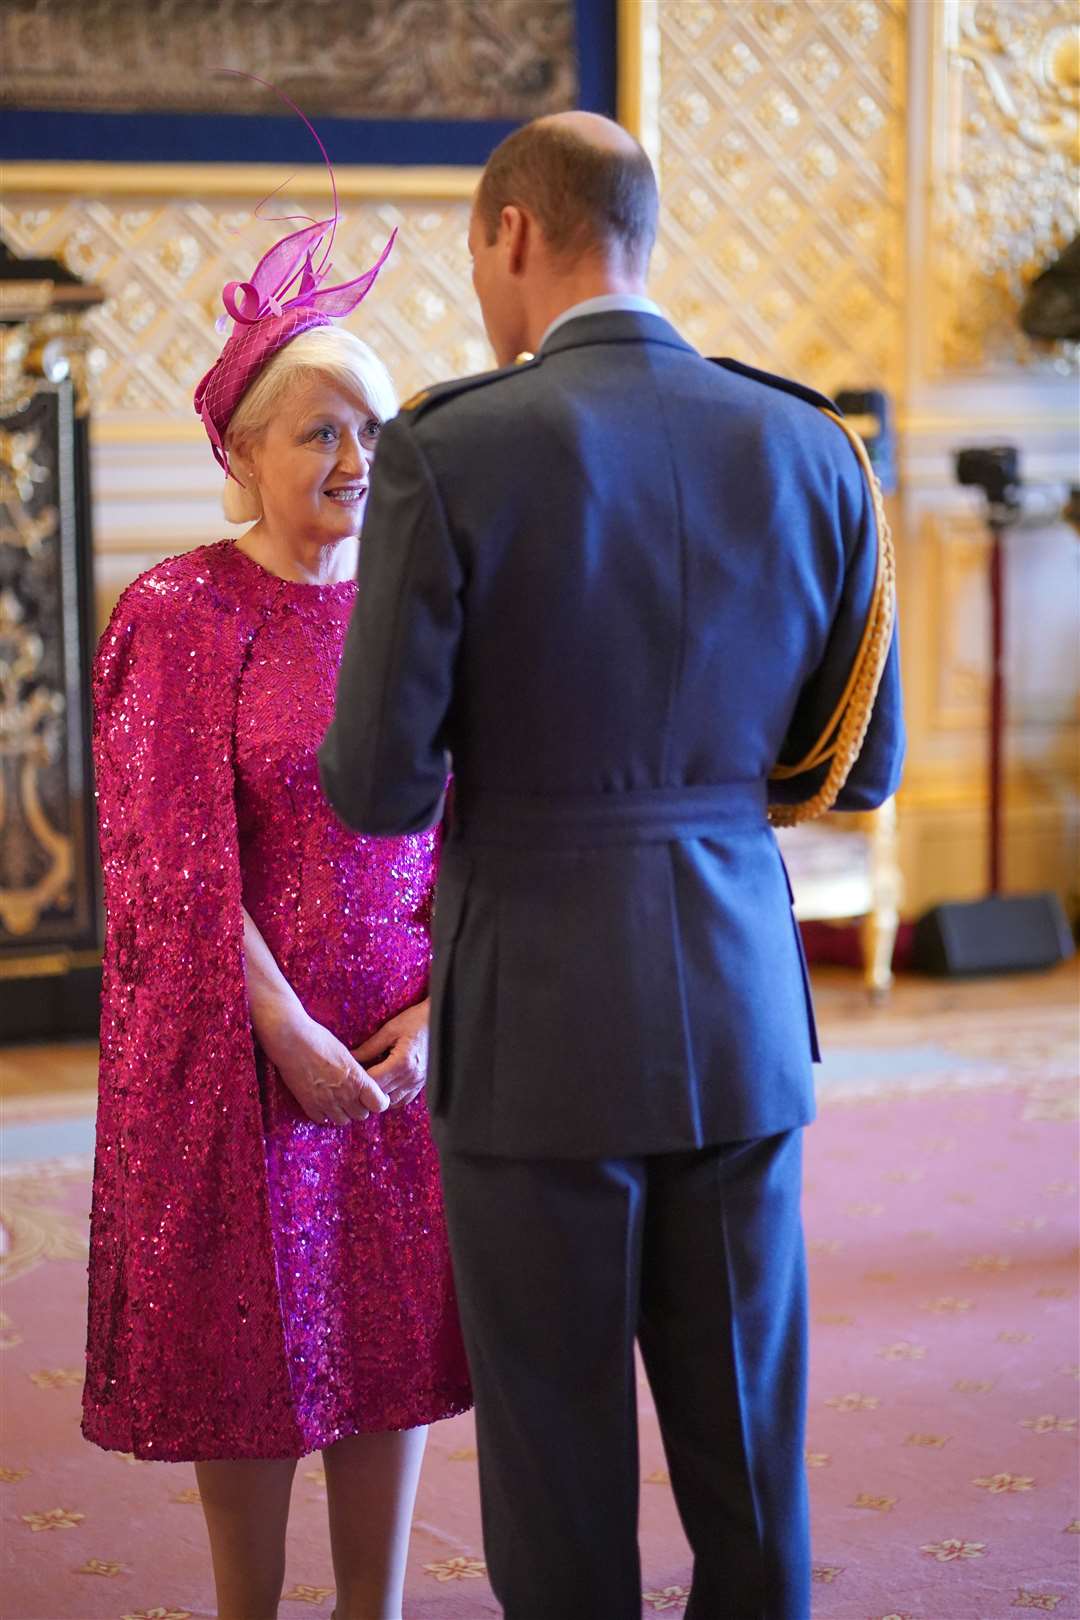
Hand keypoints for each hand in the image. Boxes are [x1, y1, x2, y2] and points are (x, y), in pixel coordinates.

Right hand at [256, 1006, 389, 1125]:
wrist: (292, 1040)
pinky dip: (323, 1114)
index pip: (379, 1104)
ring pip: (342, 1121)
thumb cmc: (319, 1040)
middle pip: (361, 1115)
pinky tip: (321, 1101)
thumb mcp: (346, 1054)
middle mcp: (345, 1095)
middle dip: (359, 1107)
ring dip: (342, 1113)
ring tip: (337, 1100)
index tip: (374, 1098)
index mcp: (358, 1079)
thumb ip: (356, 1072)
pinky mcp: (309, 1106)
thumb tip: (361, 1081)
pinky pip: (322, 1120)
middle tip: (353, 1097)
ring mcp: (326, 1103)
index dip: (378, 1102)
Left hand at [353, 1000, 429, 1109]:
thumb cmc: (416, 1021)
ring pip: (391, 1102)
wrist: (442, 1021)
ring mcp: (417, 1083)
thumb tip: (351, 1058)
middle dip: (366, 1089)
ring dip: (378, 1095)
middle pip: (380, 1095)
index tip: (350, 1073)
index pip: (373, 1082)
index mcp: (402, 1063)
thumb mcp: (390, 1029)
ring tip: (370, 1083)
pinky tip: (385, 1086)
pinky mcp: (421, 1084)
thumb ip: (370, 1047)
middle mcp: (411, 1077)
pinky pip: (403, 1101)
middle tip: (355, 1080)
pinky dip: (391, 1097)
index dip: (358, 1080)